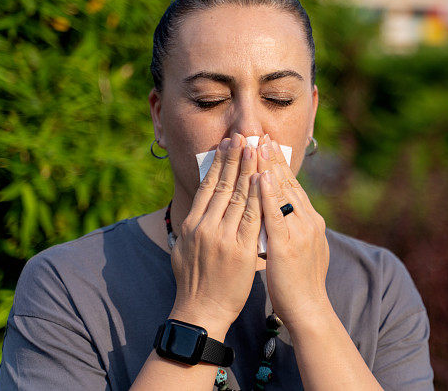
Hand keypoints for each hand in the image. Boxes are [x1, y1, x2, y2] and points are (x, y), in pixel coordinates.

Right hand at [169, 133, 260, 336]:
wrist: (201, 312)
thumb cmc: (193, 283)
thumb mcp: (183, 250)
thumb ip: (191, 227)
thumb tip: (194, 210)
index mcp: (191, 224)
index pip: (208, 186)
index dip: (219, 163)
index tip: (228, 144)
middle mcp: (205, 226)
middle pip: (223, 184)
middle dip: (235, 158)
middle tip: (244, 135)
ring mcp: (222, 237)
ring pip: (239, 195)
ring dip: (249, 169)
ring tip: (256, 147)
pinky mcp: (240, 249)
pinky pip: (253, 217)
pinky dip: (259, 195)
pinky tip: (264, 178)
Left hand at [256, 134, 330, 328]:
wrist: (309, 309)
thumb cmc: (299, 283)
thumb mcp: (299, 248)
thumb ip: (290, 229)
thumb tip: (279, 215)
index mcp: (310, 221)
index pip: (292, 186)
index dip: (278, 165)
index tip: (267, 145)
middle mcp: (308, 221)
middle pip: (288, 183)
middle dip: (273, 159)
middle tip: (261, 135)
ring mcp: (300, 231)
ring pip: (282, 192)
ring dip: (269, 167)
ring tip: (257, 146)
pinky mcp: (287, 244)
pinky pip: (275, 214)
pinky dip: (268, 194)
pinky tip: (259, 177)